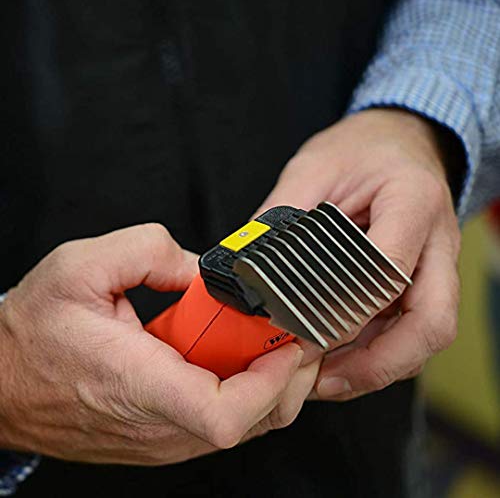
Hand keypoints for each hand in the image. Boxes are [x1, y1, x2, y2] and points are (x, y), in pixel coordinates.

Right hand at [0, 224, 319, 463]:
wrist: (2, 383)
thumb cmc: (33, 332)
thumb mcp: (82, 265)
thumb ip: (151, 251)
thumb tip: (202, 271)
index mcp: (137, 383)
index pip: (224, 414)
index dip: (271, 381)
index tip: (286, 342)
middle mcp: (157, 426)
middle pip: (255, 420)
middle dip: (288, 373)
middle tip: (288, 327)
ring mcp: (163, 441)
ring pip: (248, 426)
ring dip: (271, 381)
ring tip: (268, 336)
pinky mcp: (164, 439)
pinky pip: (225, 422)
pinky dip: (248, 390)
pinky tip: (239, 355)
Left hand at [256, 108, 460, 400]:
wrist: (396, 141)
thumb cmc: (359, 149)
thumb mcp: (313, 169)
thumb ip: (282, 218)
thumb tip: (246, 268)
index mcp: (413, 202)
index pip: (390, 270)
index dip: (349, 311)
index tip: (305, 332)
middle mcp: (437, 241)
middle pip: (431, 324)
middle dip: (380, 363)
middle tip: (325, 380)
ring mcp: (436, 265)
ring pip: (423, 337)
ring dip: (378, 367)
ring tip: (324, 380)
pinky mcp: (423, 280)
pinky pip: (409, 330)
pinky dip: (378, 354)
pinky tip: (339, 361)